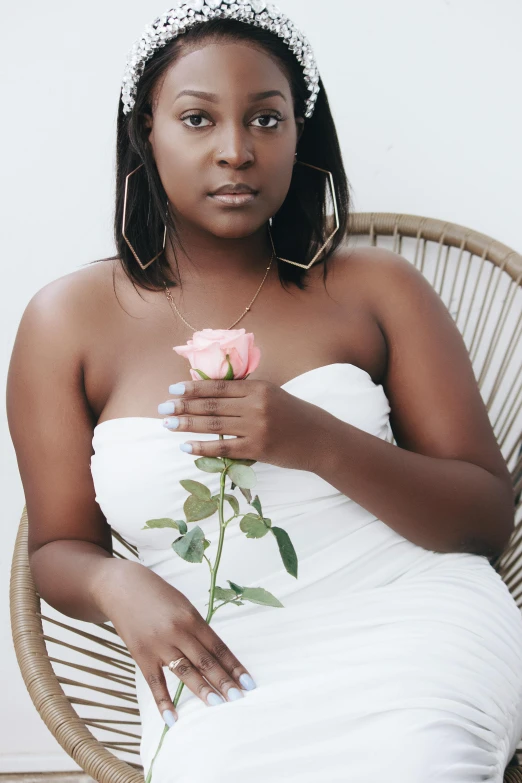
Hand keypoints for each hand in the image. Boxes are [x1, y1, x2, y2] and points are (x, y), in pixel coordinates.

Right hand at [93, 559, 256, 726]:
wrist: (122, 587)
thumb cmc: (157, 594)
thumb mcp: (183, 604)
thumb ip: (196, 628)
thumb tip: (213, 654)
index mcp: (191, 617)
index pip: (218, 647)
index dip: (234, 666)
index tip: (248, 682)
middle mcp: (177, 632)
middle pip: (205, 661)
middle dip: (224, 681)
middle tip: (239, 698)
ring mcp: (158, 645)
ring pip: (185, 672)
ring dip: (202, 690)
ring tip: (218, 706)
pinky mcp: (141, 655)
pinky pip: (155, 682)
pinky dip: (164, 702)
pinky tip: (172, 718)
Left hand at [158, 378, 330, 470]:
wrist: (319, 439)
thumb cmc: (294, 416)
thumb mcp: (272, 395)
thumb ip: (245, 393)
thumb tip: (210, 391)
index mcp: (259, 388)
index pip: (218, 387)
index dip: (193, 388)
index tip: (174, 389)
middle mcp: (256, 405)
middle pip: (211, 405)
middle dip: (183, 406)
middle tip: (163, 407)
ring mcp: (257, 427)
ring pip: (214, 425)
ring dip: (187, 424)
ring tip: (168, 423)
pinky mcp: (258, 448)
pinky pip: (223, 448)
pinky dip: (202, 447)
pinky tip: (186, 446)